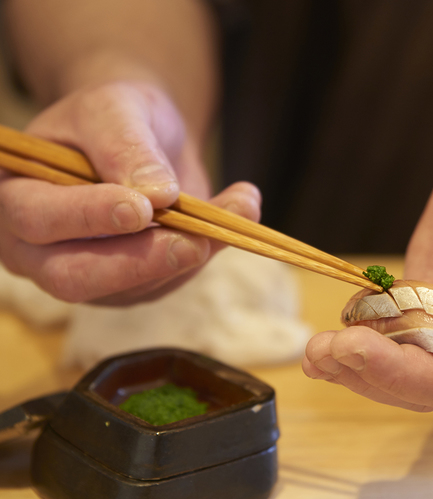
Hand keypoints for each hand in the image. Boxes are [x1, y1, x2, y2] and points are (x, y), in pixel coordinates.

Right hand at [0, 81, 260, 304]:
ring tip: (242, 205)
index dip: (88, 217)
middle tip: (196, 242)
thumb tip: (157, 194)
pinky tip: (238, 212)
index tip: (140, 207)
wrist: (141, 133)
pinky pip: (170, 281)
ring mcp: (85, 274)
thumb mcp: (115, 109)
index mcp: (14, 197)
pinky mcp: (131, 286)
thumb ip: (126, 146)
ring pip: (135, 286)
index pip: (39, 219)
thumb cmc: (114, 116)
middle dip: (141, 261)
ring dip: (193, 251)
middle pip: (76, 277)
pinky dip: (211, 249)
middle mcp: (38, 249)